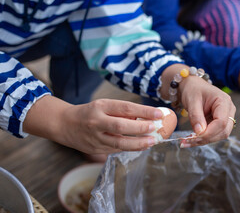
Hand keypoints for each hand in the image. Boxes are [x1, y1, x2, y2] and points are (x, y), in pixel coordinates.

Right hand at [24, 96, 162, 153]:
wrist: (64, 124)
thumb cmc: (89, 113)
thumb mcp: (104, 105)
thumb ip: (122, 111)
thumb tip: (146, 116)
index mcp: (100, 106)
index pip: (125, 108)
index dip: (144, 111)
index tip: (159, 113)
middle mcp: (96, 122)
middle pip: (121, 126)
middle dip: (141, 128)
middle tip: (156, 128)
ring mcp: (95, 137)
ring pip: (120, 142)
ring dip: (139, 143)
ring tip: (153, 141)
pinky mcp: (95, 149)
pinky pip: (116, 149)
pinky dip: (131, 148)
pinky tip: (142, 146)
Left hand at [179, 75, 235, 146]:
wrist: (192, 86)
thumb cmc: (193, 89)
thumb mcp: (192, 100)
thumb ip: (196, 116)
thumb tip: (199, 133)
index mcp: (224, 101)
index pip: (221, 122)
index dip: (209, 132)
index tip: (195, 137)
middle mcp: (228, 110)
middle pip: (224, 131)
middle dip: (207, 139)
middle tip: (188, 142)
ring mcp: (226, 117)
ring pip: (220, 135)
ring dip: (204, 141)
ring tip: (187, 141)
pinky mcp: (219, 123)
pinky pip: (214, 134)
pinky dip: (203, 138)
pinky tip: (191, 139)